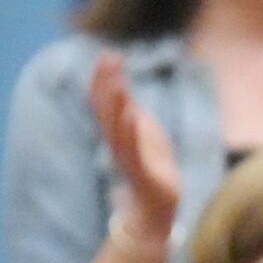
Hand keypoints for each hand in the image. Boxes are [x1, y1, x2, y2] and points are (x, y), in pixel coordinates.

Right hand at [89, 51, 180, 238]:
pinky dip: (132, 134)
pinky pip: (134, 152)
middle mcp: (119, 142)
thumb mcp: (145, 134)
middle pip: (108, 110)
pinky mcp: (142, 173)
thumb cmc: (152, 168)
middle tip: (107, 58)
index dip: (105, 78)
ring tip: (119, 85)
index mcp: (120, 132)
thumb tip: (123, 89)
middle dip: (107, 84)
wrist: (156, 208)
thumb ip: (133, 113)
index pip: (107, 102)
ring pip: (118, 129)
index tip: (108, 54)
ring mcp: (129, 157)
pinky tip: (133, 117)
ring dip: (117, 106)